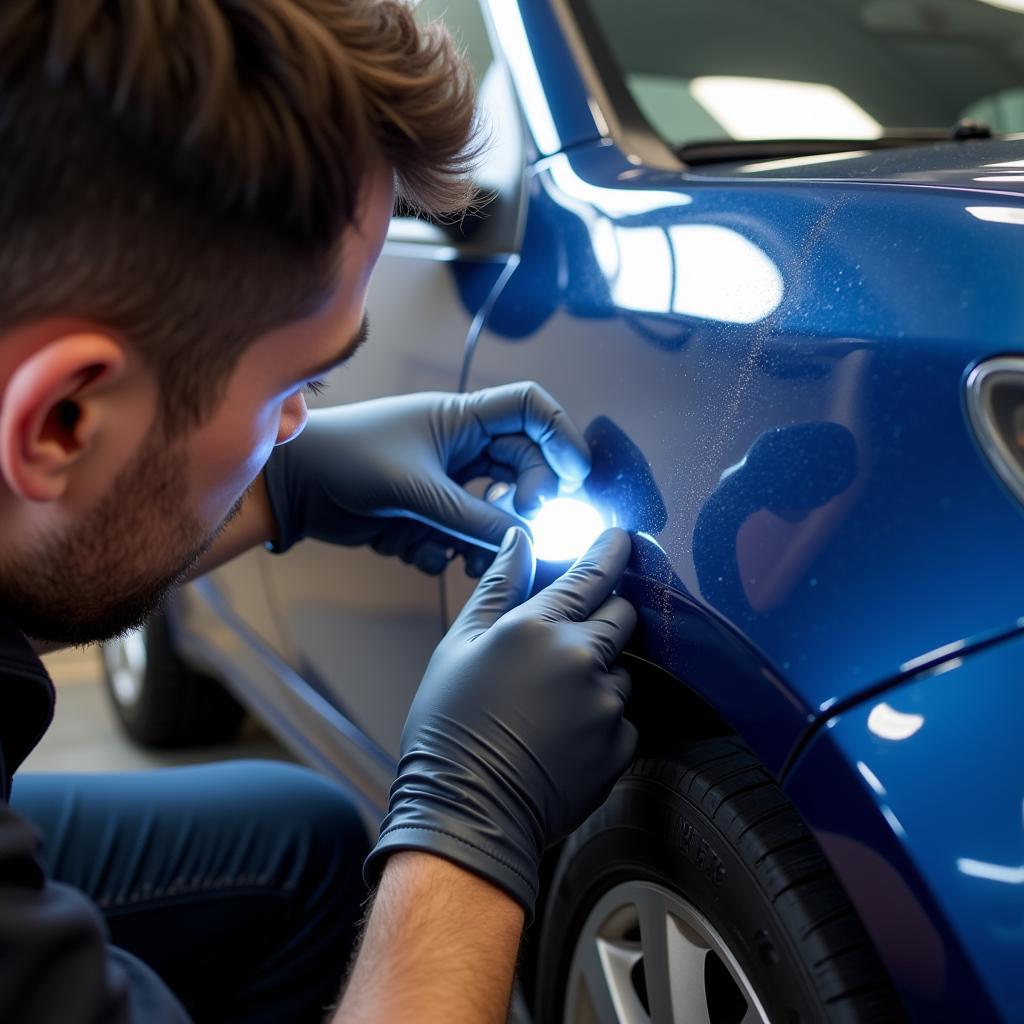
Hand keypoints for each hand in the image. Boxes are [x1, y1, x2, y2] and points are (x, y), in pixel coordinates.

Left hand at [261, 382, 589, 573]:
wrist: (292, 487)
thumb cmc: (346, 460)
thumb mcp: (416, 490)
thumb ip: (475, 519)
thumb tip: (530, 540)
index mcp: (462, 419)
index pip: (531, 410)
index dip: (561, 437)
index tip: (575, 478)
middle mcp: (461, 447)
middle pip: (523, 468)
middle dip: (528, 501)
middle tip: (524, 526)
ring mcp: (445, 482)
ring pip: (495, 511)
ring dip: (488, 538)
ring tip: (469, 557)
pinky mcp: (427, 514)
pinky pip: (460, 536)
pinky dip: (448, 551)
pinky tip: (416, 553)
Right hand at [363, 527, 637, 917]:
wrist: (466, 811)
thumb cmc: (450, 726)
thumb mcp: (460, 646)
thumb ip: (499, 587)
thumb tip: (521, 540)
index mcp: (537, 627)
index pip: (593, 574)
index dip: (612, 551)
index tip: (623, 539)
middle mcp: (581, 658)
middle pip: (623, 615)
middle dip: (606, 616)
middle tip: (570, 640)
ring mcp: (604, 704)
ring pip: (622, 671)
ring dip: (599, 675)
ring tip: (551, 706)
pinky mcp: (618, 746)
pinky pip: (622, 718)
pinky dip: (601, 721)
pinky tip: (562, 737)